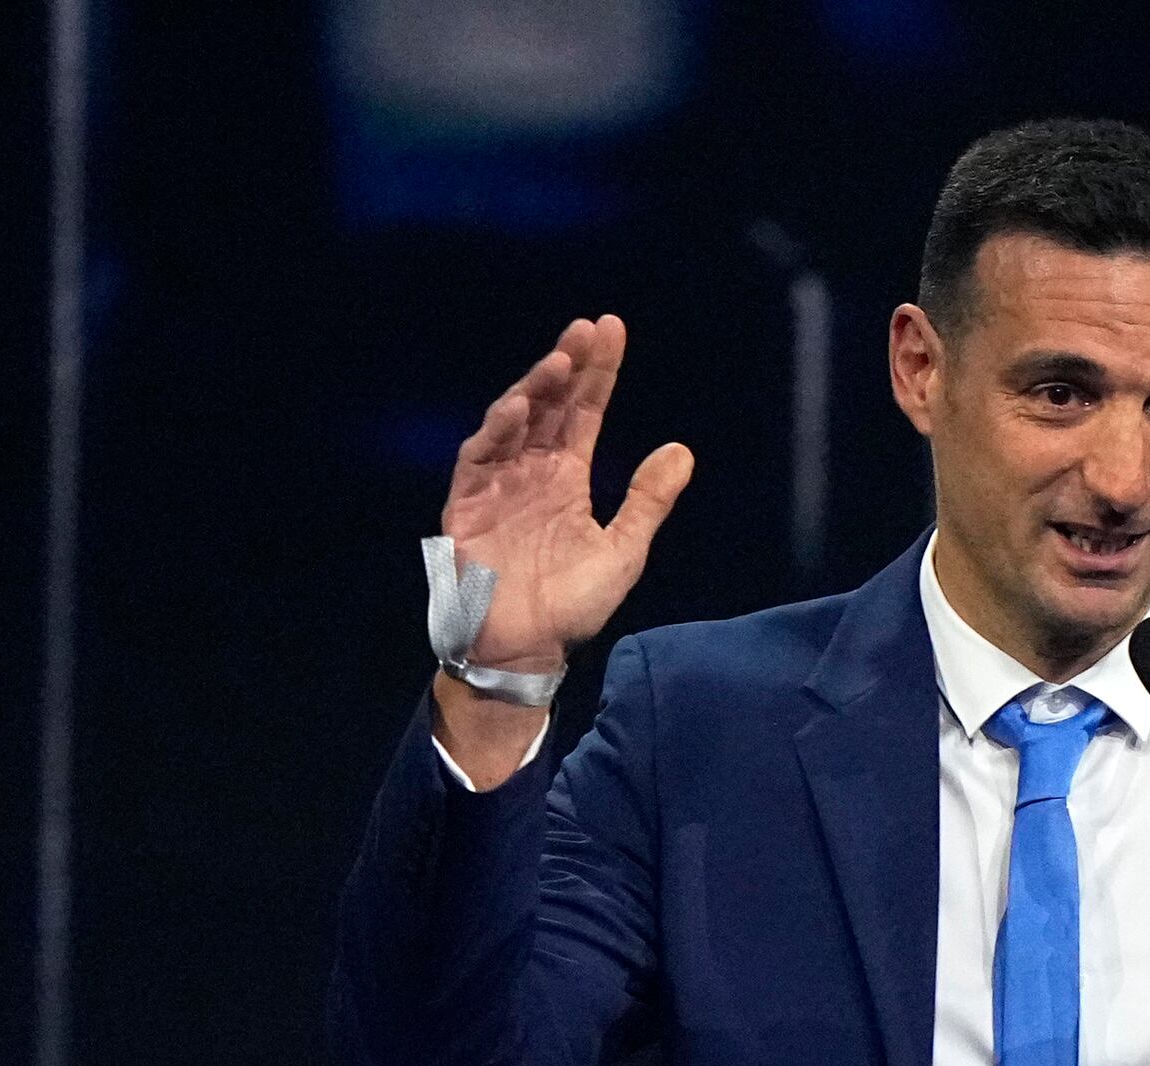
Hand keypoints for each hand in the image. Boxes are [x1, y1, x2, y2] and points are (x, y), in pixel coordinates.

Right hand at [441, 314, 694, 672]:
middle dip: (567, 366)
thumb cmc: (572, 606)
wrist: (525, 651)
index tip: (611, 330)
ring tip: (560, 360)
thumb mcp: (623, 549)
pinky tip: (521, 408)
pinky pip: (480, 458)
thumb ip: (648, 500)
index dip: (597, 373)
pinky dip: (498, 431)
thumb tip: (682, 450)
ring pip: (514, 423)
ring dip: (535, 389)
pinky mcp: (467, 504)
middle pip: (550, 406)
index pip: (583, 413)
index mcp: (567, 478)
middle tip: (587, 331)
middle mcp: (531, 472)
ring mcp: (497, 484)